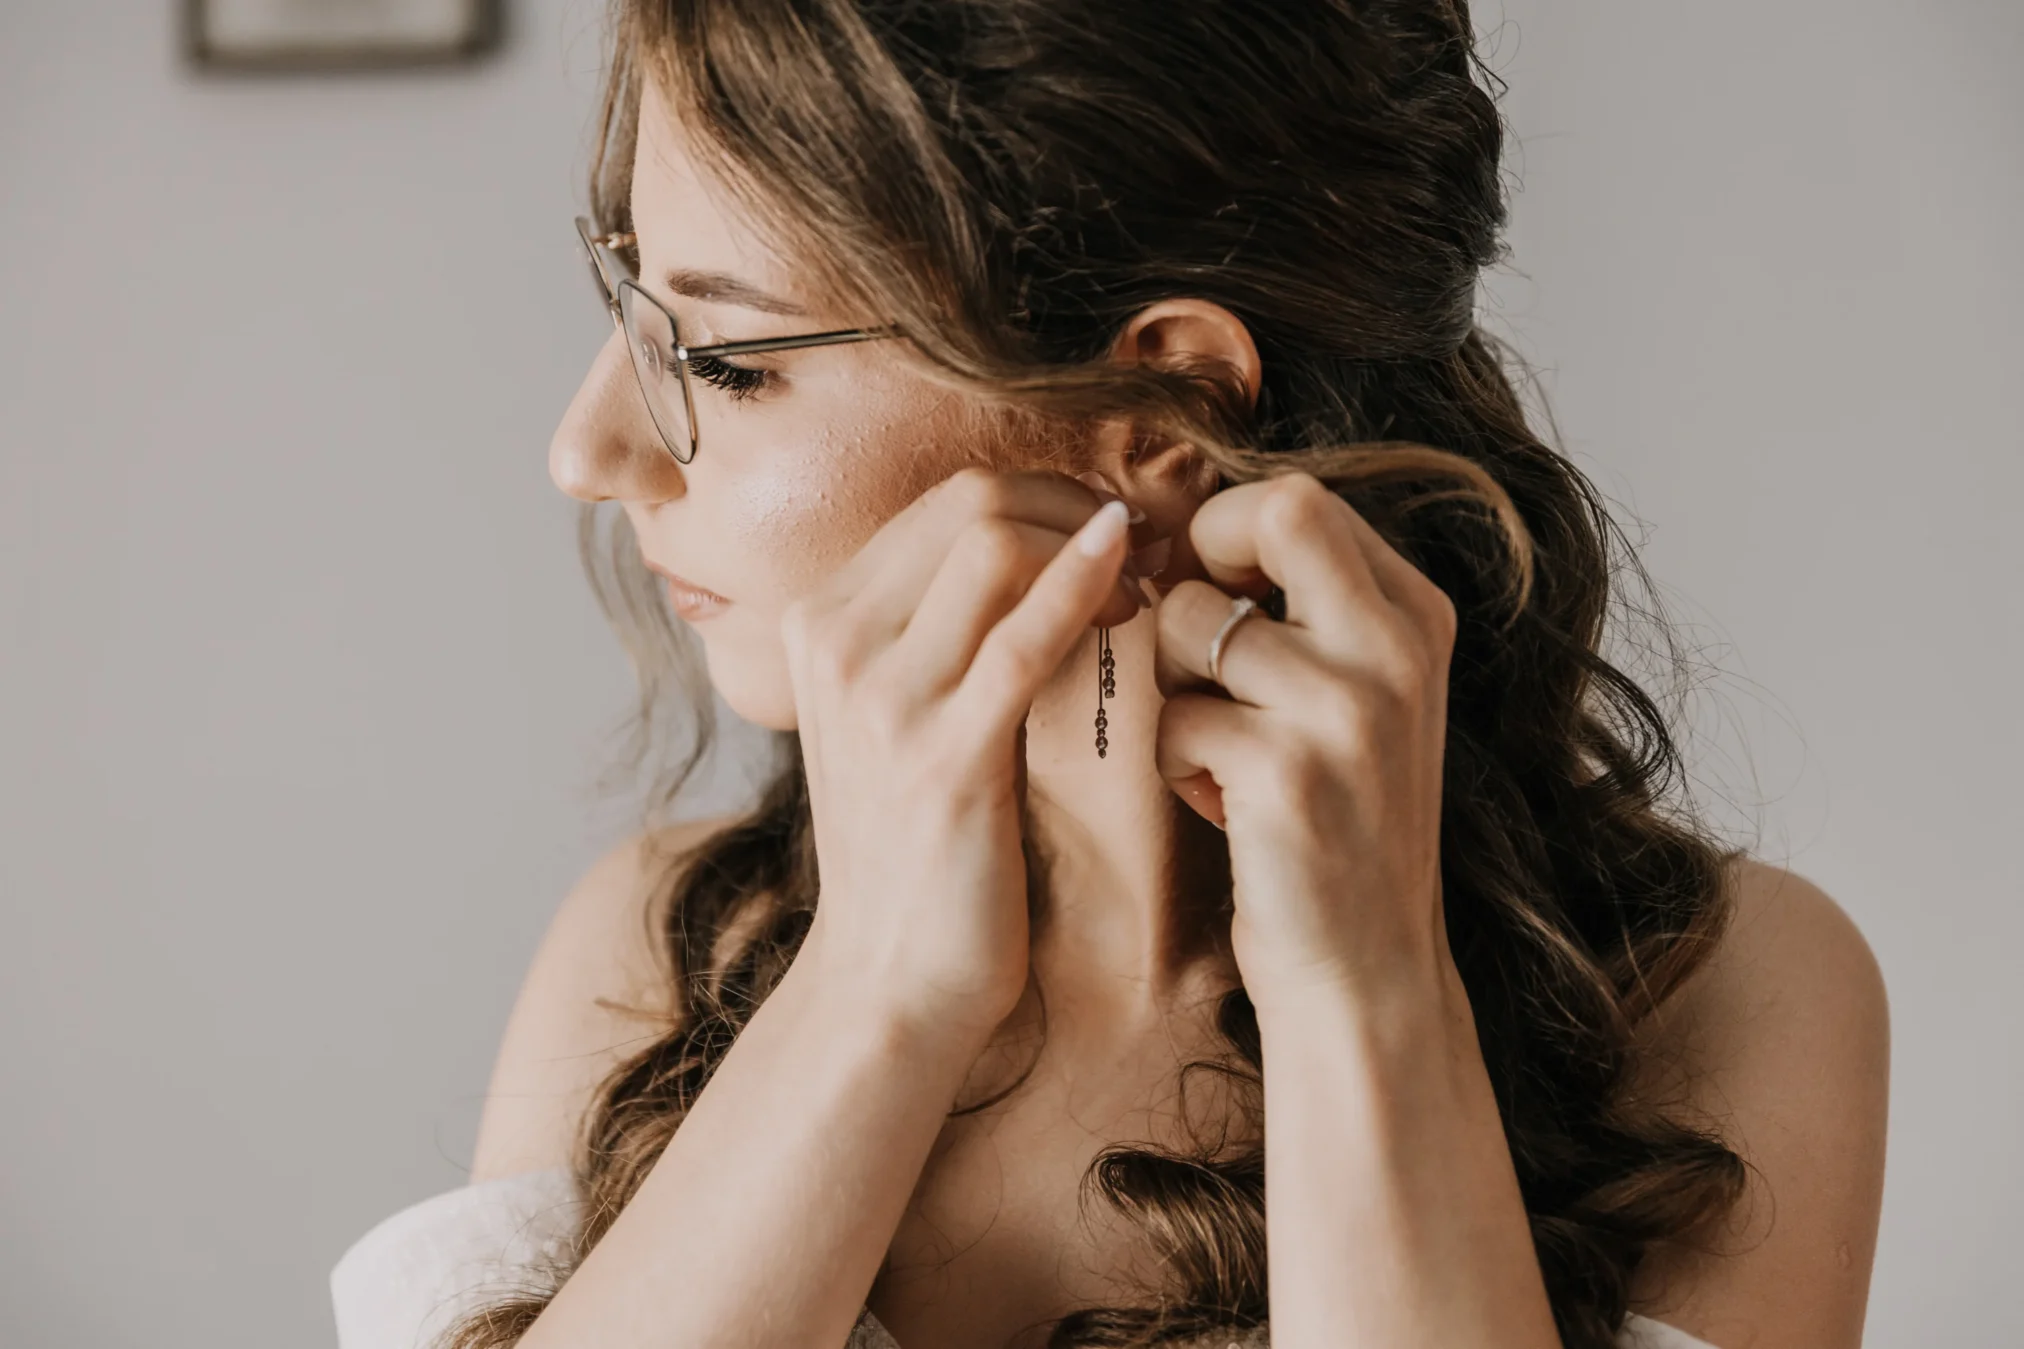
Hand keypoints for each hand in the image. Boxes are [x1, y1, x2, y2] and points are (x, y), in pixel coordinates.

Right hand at [786, 467, 1147, 1045]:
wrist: (888, 981)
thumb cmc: (914, 846)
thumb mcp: (897, 715)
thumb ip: (935, 630)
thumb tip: (1037, 547)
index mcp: (822, 621)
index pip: (946, 501)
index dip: (1047, 497)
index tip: (1114, 532)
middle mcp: (836, 642)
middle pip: (970, 501)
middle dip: (1075, 504)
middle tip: (1147, 547)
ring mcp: (881, 698)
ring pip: (995, 543)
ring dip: (1092, 546)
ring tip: (1147, 588)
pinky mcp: (944, 757)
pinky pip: (1025, 638)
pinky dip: (1085, 589)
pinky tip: (1132, 584)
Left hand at [1149, 471, 1458, 1001]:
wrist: (1366, 971)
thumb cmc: (1335, 821)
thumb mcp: (1357, 695)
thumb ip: (1307, 605)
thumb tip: (1189, 521)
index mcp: (1416, 617)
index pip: (1299, 499)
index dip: (1224, 535)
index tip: (1213, 598)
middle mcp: (1397, 651)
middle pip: (1271, 514)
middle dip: (1197, 564)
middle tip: (1198, 644)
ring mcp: (1348, 711)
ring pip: (1188, 623)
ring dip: (1174, 686)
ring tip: (1219, 748)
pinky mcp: (1287, 775)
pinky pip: (1174, 716)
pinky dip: (1176, 761)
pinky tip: (1223, 807)